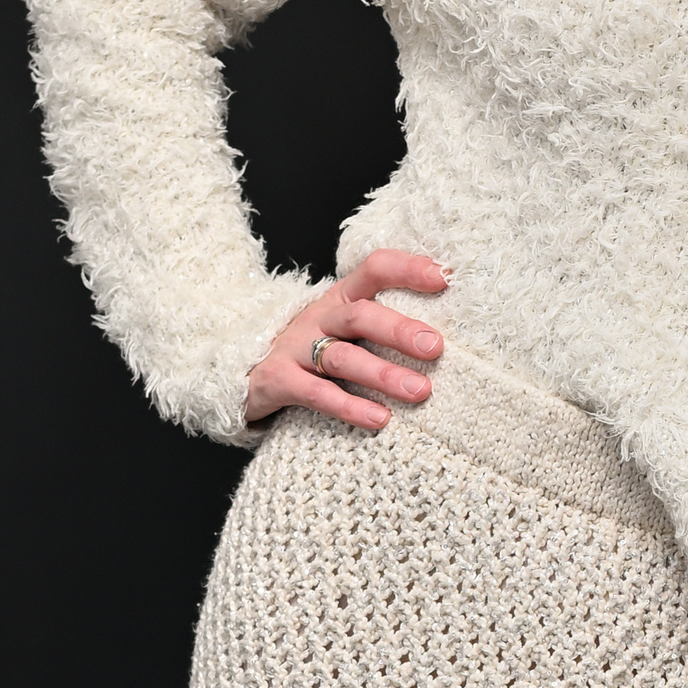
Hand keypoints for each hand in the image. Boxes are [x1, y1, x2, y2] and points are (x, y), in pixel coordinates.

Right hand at [244, 248, 448, 429]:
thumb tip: (444, 338)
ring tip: (420, 391)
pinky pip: (316, 394)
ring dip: (382, 374)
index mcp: (339, 299)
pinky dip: (349, 407)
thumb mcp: (341, 329)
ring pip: (342, 358)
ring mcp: (295, 349)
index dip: (407, 269)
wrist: (242, 370)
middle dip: (398, 329)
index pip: (373, 270)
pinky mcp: (278, 381)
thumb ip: (381, 326)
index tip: (444, 277)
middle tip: (435, 347)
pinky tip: (379, 419)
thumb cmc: (310, 351)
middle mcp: (318, 318)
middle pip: (359, 315)